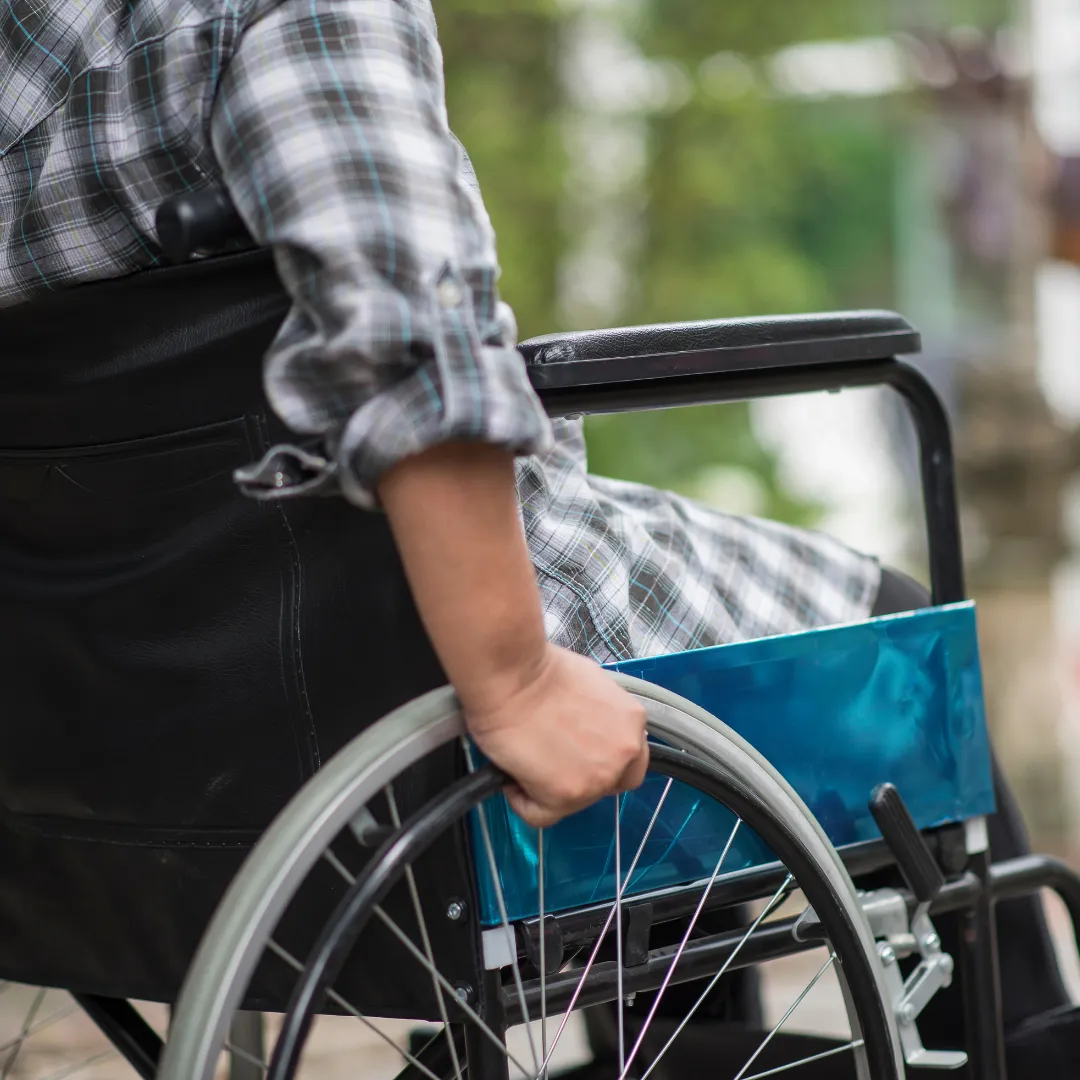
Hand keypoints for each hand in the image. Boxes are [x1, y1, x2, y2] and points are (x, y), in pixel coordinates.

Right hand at [464, 644, 649, 828]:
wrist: (512, 676)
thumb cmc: (539, 670)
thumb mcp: (589, 683)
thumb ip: (599, 714)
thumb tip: (582, 727)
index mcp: (632, 722)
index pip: (630, 760)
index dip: (603, 760)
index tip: (581, 756)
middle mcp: (624, 753)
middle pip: (606, 785)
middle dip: (580, 777)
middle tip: (552, 762)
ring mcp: (597, 778)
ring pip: (574, 802)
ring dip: (549, 788)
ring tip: (525, 763)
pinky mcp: (565, 795)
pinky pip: (541, 814)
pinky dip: (523, 801)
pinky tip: (513, 778)